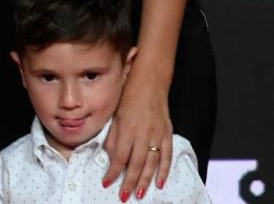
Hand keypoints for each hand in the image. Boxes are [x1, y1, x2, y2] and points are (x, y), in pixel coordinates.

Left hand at [102, 79, 172, 201]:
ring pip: (152, 163)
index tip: (106, 183)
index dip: (113, 172)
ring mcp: (157, 133)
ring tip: (138, 194)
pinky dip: (165, 170)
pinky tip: (160, 182)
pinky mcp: (167, 132)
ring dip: (145, 180)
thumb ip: (113, 136)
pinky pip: (167, 155)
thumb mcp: (114, 114)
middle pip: (135, 163)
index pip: (119, 156)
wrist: (150, 81)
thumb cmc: (128, 95)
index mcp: (127, 128)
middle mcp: (143, 133)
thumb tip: (111, 155)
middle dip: (128, 182)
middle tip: (123, 197)